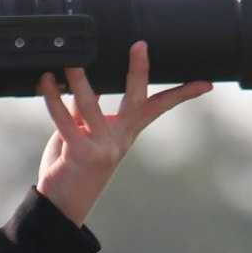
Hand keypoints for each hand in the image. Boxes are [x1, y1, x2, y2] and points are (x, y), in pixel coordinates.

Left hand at [34, 42, 210, 226]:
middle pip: (136, 101)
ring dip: (80, 79)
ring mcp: (102, 148)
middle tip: (140, 46)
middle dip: (138, 72)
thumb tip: (86, 74)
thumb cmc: (73, 166)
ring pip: (91, 104)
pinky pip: (64, 120)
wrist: (63, 205)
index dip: (182, 94)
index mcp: (126, 133)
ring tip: (72, 58)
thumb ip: (87, 108)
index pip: (158, 108)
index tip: (205, 83)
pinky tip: (46, 80)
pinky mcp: (80, 154)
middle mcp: (119, 140)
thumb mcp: (86, 133)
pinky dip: (53, 98)